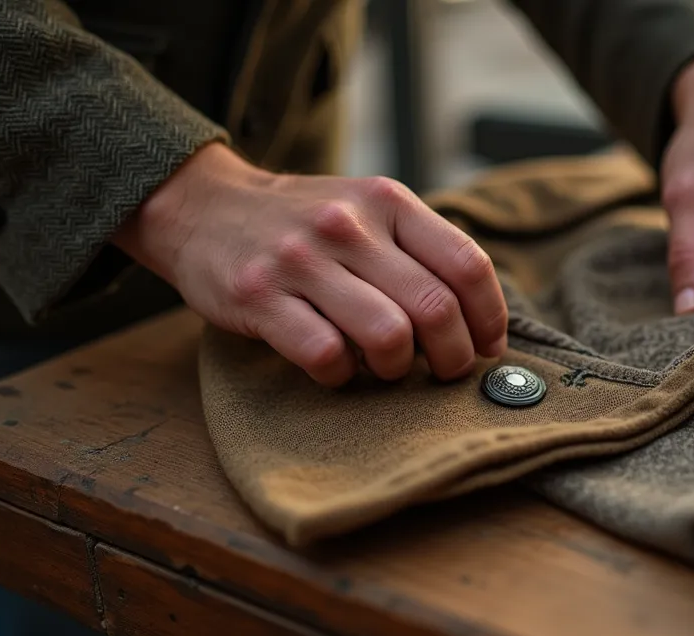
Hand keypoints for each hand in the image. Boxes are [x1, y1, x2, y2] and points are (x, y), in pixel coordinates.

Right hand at [114, 143, 507, 386]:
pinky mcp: (260, 298)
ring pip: (388, 336)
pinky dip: (341, 375)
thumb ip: (420, 250)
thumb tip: (480, 322)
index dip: (489, 317)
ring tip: (387, 368)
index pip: (467, 265)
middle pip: (434, 308)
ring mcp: (302, 261)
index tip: (487, 347)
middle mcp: (349, 225)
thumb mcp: (367, 209)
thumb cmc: (304, 222)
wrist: (204, 207)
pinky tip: (337, 367)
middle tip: (444, 371)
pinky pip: (326, 355)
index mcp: (388, 201)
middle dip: (452, 356)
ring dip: (397, 369)